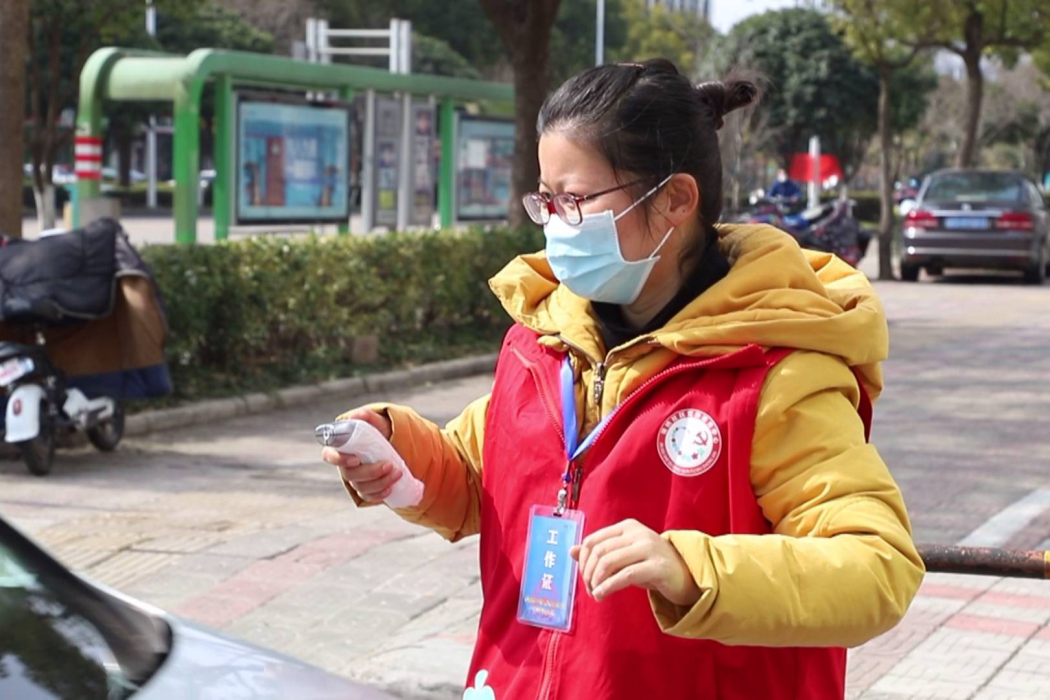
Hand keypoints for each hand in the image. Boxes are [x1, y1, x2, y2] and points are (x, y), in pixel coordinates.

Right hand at [321, 408, 395, 501]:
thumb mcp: (376, 422)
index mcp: (341, 449)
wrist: (394, 446)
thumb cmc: (379, 432)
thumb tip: (358, 415)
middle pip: (350, 475)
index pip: (329, 456)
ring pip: (361, 487)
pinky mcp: (366, 490)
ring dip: (380, 482)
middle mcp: (345, 466)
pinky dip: (379, 495)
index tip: (356, 459)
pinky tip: (391, 488)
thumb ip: (367, 417)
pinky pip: (369, 497)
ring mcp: (356, 480)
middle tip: (389, 464)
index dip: (339, 460)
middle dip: (370, 472)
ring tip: (398, 473)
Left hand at [570, 518, 700, 605]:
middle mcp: (637, 533)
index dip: (583, 561)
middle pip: (599, 551)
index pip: (593, 540)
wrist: (686, 576)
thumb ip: (600, 552)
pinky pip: (625, 576)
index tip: (584, 577)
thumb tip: (571, 551)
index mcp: (627, 527)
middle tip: (589, 589)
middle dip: (588, 573)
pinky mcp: (657, 566)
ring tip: (595, 594)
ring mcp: (649, 548)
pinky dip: (608, 586)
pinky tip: (602, 595)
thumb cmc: (651, 566)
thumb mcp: (624, 556)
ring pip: (609, 562)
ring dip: (596, 581)